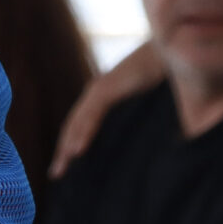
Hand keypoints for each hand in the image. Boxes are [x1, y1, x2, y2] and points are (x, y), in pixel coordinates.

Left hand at [51, 42, 164, 178]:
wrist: (167, 48)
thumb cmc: (160, 74)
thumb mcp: (145, 101)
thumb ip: (137, 117)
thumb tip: (150, 144)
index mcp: (101, 97)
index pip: (79, 125)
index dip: (71, 145)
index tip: (64, 168)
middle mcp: (95, 93)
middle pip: (73, 126)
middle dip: (63, 151)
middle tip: (55, 175)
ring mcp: (99, 89)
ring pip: (78, 122)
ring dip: (68, 146)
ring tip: (62, 168)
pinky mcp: (107, 87)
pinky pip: (92, 113)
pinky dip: (83, 132)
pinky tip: (77, 150)